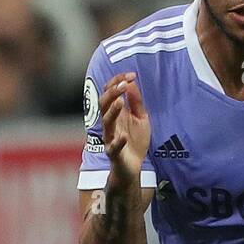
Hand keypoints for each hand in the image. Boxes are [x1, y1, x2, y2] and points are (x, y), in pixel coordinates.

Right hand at [100, 72, 150, 186]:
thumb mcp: (140, 118)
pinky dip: (118, 142)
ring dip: (112, 111)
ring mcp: (110, 138)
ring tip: (120, 100)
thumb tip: (132, 82)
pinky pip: (113, 148)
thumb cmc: (134, 142)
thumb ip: (136, 102)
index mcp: (115, 113)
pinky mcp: (113, 154)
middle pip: (103, 103)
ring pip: (106, 122)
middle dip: (112, 91)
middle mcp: (110, 123)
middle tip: (124, 83)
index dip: (117, 81)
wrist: (132, 168)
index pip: (110, 92)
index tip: (131, 75)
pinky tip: (124, 137)